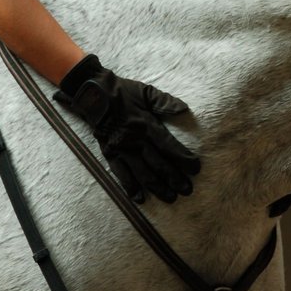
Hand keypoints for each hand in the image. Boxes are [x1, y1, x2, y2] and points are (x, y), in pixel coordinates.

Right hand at [55, 55, 199, 203]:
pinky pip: (121, 174)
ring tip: (170, 197)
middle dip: (174, 178)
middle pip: (158, 164)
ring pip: (142, 173)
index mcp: (146, 125)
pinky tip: (140, 198)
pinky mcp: (110, 155)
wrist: (94, 95)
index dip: (183, 158)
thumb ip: (164, 101)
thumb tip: (184, 109)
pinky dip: (130, 187)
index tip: (195, 168)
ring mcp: (122, 150)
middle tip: (187, 190)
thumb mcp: (146, 92)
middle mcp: (135, 140)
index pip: (168, 145)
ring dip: (157, 187)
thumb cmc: (123, 93)